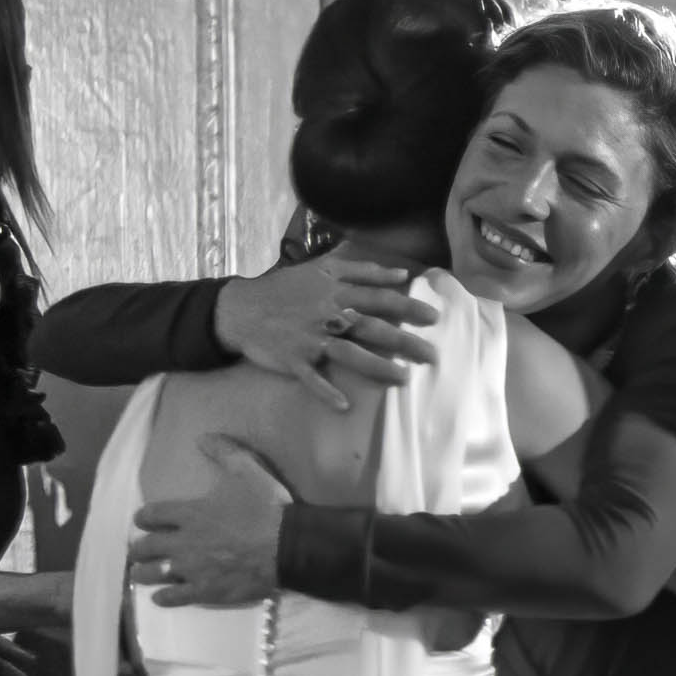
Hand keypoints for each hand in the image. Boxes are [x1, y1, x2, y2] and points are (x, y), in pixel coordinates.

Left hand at [131, 435, 289, 607]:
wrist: (287, 546)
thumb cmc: (266, 508)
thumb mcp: (246, 469)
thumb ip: (223, 452)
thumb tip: (203, 437)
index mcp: (189, 513)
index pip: (152, 515)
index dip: (143, 518)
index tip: (141, 521)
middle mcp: (183, 542)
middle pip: (147, 547)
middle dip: (138, 549)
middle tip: (136, 551)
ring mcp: (192, 569)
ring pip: (154, 574)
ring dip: (142, 574)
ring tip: (138, 575)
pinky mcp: (206, 591)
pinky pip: (175, 597)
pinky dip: (163, 598)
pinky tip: (159, 598)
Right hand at [215, 249, 442, 401]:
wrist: (241, 308)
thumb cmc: (285, 289)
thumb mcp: (321, 270)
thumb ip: (362, 269)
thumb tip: (400, 274)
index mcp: (335, 292)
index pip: (377, 299)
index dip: (407, 307)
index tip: (434, 318)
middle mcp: (326, 315)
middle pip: (371, 328)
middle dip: (403, 341)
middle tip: (432, 355)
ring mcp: (310, 339)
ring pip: (348, 354)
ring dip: (376, 367)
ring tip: (403, 379)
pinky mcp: (293, 360)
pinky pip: (311, 379)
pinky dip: (326, 392)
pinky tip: (344, 406)